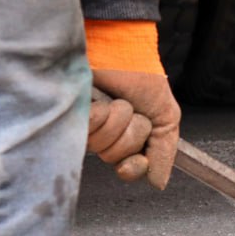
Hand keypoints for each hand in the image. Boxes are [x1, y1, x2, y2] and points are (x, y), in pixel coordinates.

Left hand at [85, 20, 180, 188]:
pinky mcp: (68, 119)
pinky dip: (100, 112)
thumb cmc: (142, 79)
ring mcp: (84, 129)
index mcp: (126, 142)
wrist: (122, 52)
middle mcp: (104, 139)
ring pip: (101, 145)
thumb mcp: (166, 117)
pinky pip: (88, 130)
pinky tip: (97, 99)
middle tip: (130, 111)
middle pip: (115, 157)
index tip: (136, 158)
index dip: (133, 167)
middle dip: (129, 132)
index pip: (129, 171)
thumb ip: (165, 152)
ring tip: (115, 101)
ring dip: (116, 118)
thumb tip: (159, 183)